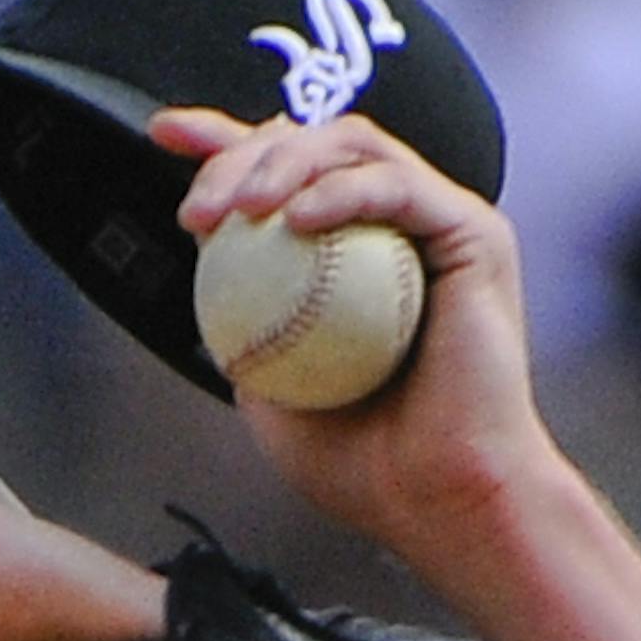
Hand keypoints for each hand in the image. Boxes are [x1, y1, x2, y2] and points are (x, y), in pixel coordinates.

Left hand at [150, 107, 562, 578]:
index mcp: (359, 254)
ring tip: (242, 209)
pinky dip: (340, 193)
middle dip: (241, 153)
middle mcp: (404, 226)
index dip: (224, 142)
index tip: (164, 134)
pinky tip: (296, 220)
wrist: (443, 506)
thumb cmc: (369, 469)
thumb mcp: (272, 392)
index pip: (286, 174)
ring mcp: (443, 223)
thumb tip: (201, 264)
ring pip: (353, 145)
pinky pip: (397, 187)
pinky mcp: (476, 233)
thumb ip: (244, 323)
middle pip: (313, 142)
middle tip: (198, 209)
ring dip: (284, 163)